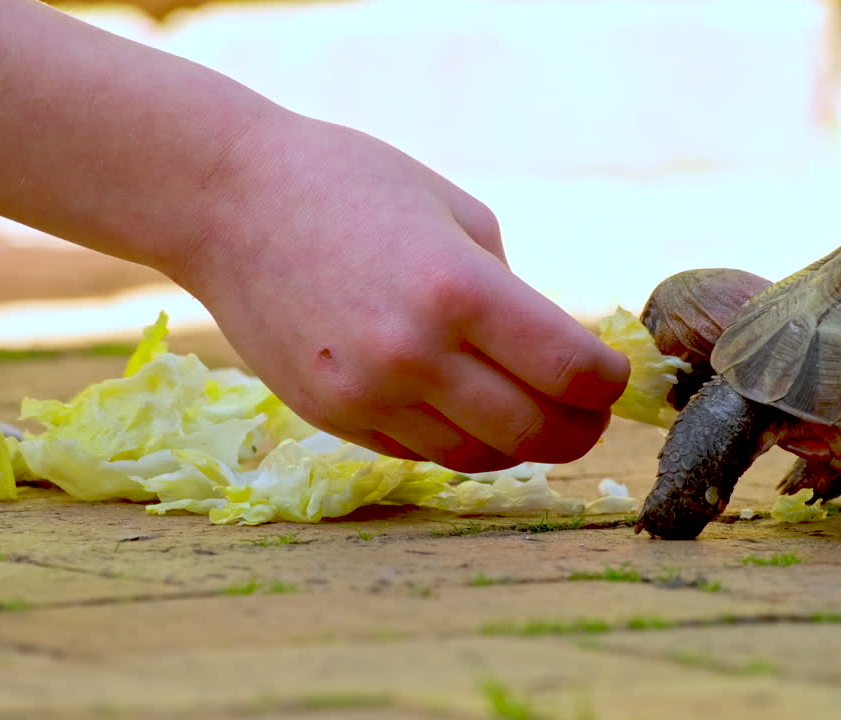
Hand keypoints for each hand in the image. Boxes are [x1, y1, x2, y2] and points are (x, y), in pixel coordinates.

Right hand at [176, 113, 629, 471]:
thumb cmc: (351, 185)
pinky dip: (457, 439)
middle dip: (579, 429)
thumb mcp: (458, 214)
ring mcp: (367, 396)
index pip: (569, 371)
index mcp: (458, 290)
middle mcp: (414, 355)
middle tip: (587, 413)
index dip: (607, 383)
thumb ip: (512, 293)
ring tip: (529, 411)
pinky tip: (462, 406)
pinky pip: (421, 453)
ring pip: (478, 457)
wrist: (228, 204)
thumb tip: (552, 355)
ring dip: (519, 442)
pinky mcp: (332, 418)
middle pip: (535, 433)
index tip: (612, 376)